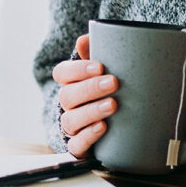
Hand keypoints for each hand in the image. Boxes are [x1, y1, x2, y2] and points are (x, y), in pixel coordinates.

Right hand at [52, 35, 117, 157]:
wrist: (122, 122)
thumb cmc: (112, 88)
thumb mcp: (107, 70)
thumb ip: (97, 53)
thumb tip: (83, 40)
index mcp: (70, 82)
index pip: (62, 73)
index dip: (78, 70)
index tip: (100, 66)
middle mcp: (68, 104)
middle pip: (67, 96)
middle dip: (90, 89)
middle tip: (114, 83)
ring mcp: (72, 126)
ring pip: (70, 120)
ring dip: (91, 111)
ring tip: (112, 105)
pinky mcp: (79, 146)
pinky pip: (76, 145)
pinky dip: (88, 136)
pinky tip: (103, 127)